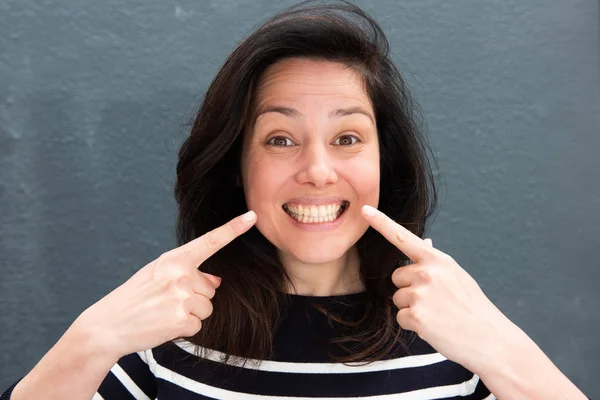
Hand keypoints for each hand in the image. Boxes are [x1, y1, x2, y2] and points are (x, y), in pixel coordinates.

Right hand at [75, 210, 256, 358]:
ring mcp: (182, 296)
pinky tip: (163, 325)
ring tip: (163, 313)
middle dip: (194, 297)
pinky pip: (198, 325)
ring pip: (207, 307)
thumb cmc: (134, 298)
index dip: (233, 228)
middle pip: (211, 288)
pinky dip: (183, 329)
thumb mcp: (158, 275)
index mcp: (174, 259)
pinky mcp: (182, 319)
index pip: (210, 241)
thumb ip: (188, 273)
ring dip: (190, 314)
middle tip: (165, 302)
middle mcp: (180, 274)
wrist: (108, 325)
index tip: (252, 216)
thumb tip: (216, 280)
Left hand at [361, 205, 512, 368]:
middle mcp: (428, 272)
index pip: (403, 237)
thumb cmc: (473, 309)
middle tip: (435, 303)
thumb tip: (426, 243)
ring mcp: (421, 294)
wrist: (491, 339)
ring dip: (412, 309)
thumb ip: (436, 263)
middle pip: (397, 277)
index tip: (365, 209)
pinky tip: (434, 327)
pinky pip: (401, 318)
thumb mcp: (458, 276)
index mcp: (438, 260)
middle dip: (409, 289)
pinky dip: (413, 326)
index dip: (381, 222)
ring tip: (437, 315)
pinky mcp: (417, 316)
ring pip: (397, 298)